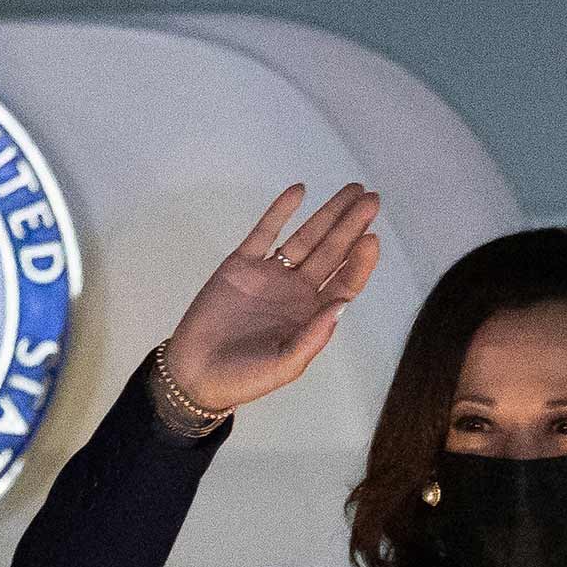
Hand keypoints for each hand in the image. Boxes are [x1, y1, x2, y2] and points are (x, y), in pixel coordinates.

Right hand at [162, 182, 382, 414]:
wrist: (195, 373)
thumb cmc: (243, 377)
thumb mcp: (284, 366)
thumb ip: (312, 338)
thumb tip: (341, 305)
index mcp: (311, 314)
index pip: (345, 282)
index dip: (360, 261)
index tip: (370, 238)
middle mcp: (297, 290)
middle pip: (331, 252)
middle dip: (351, 225)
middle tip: (371, 199)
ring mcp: (270, 274)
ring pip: (305, 237)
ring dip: (327, 213)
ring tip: (352, 190)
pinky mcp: (241, 263)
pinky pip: (264, 231)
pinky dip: (281, 211)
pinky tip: (299, 191)